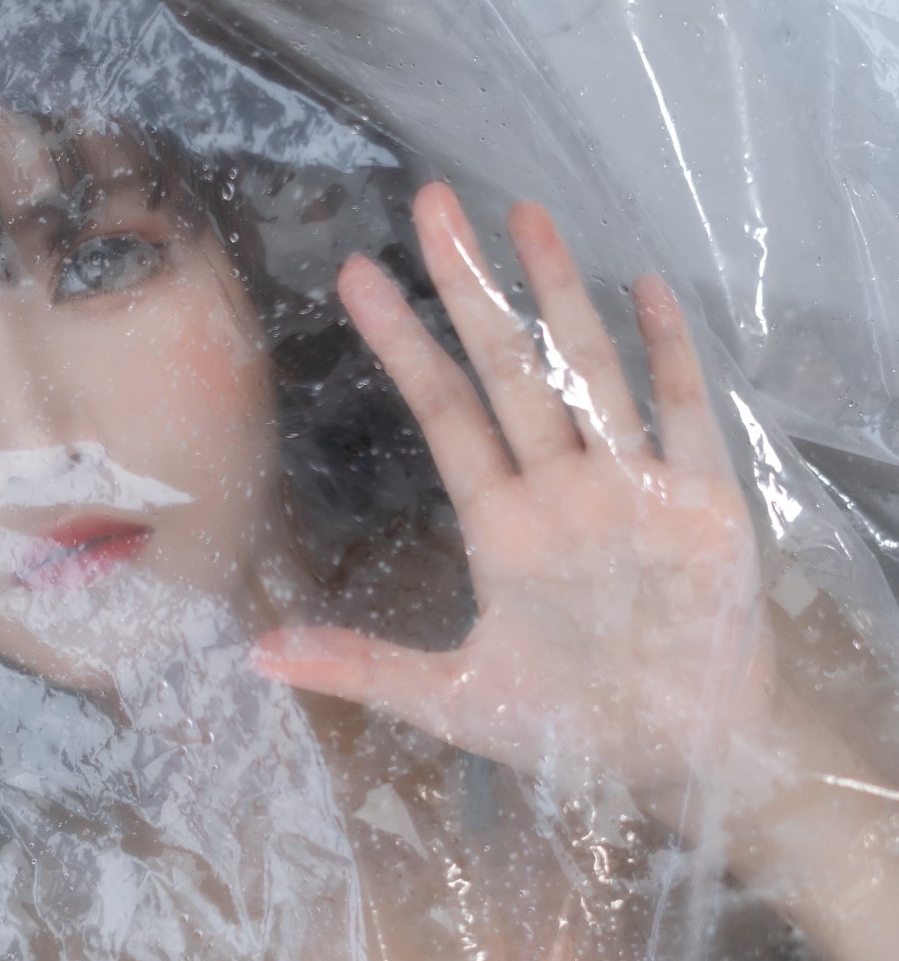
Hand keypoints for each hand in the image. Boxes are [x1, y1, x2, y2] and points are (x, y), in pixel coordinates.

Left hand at [253, 184, 773, 807]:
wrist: (682, 758)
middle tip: (432, 202)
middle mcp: (562, 491)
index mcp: (503, 527)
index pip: (444, 414)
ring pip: (588, 372)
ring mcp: (632, 489)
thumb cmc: (575, 731)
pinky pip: (684, 414)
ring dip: (560, 296)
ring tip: (526, 216)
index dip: (402, 345)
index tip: (356, 274)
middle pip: (509, 370)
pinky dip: (669, 354)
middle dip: (471, 288)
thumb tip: (256, 658)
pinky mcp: (704, 503)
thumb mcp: (454, 700)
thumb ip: (361, 668)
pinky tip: (645, 287)